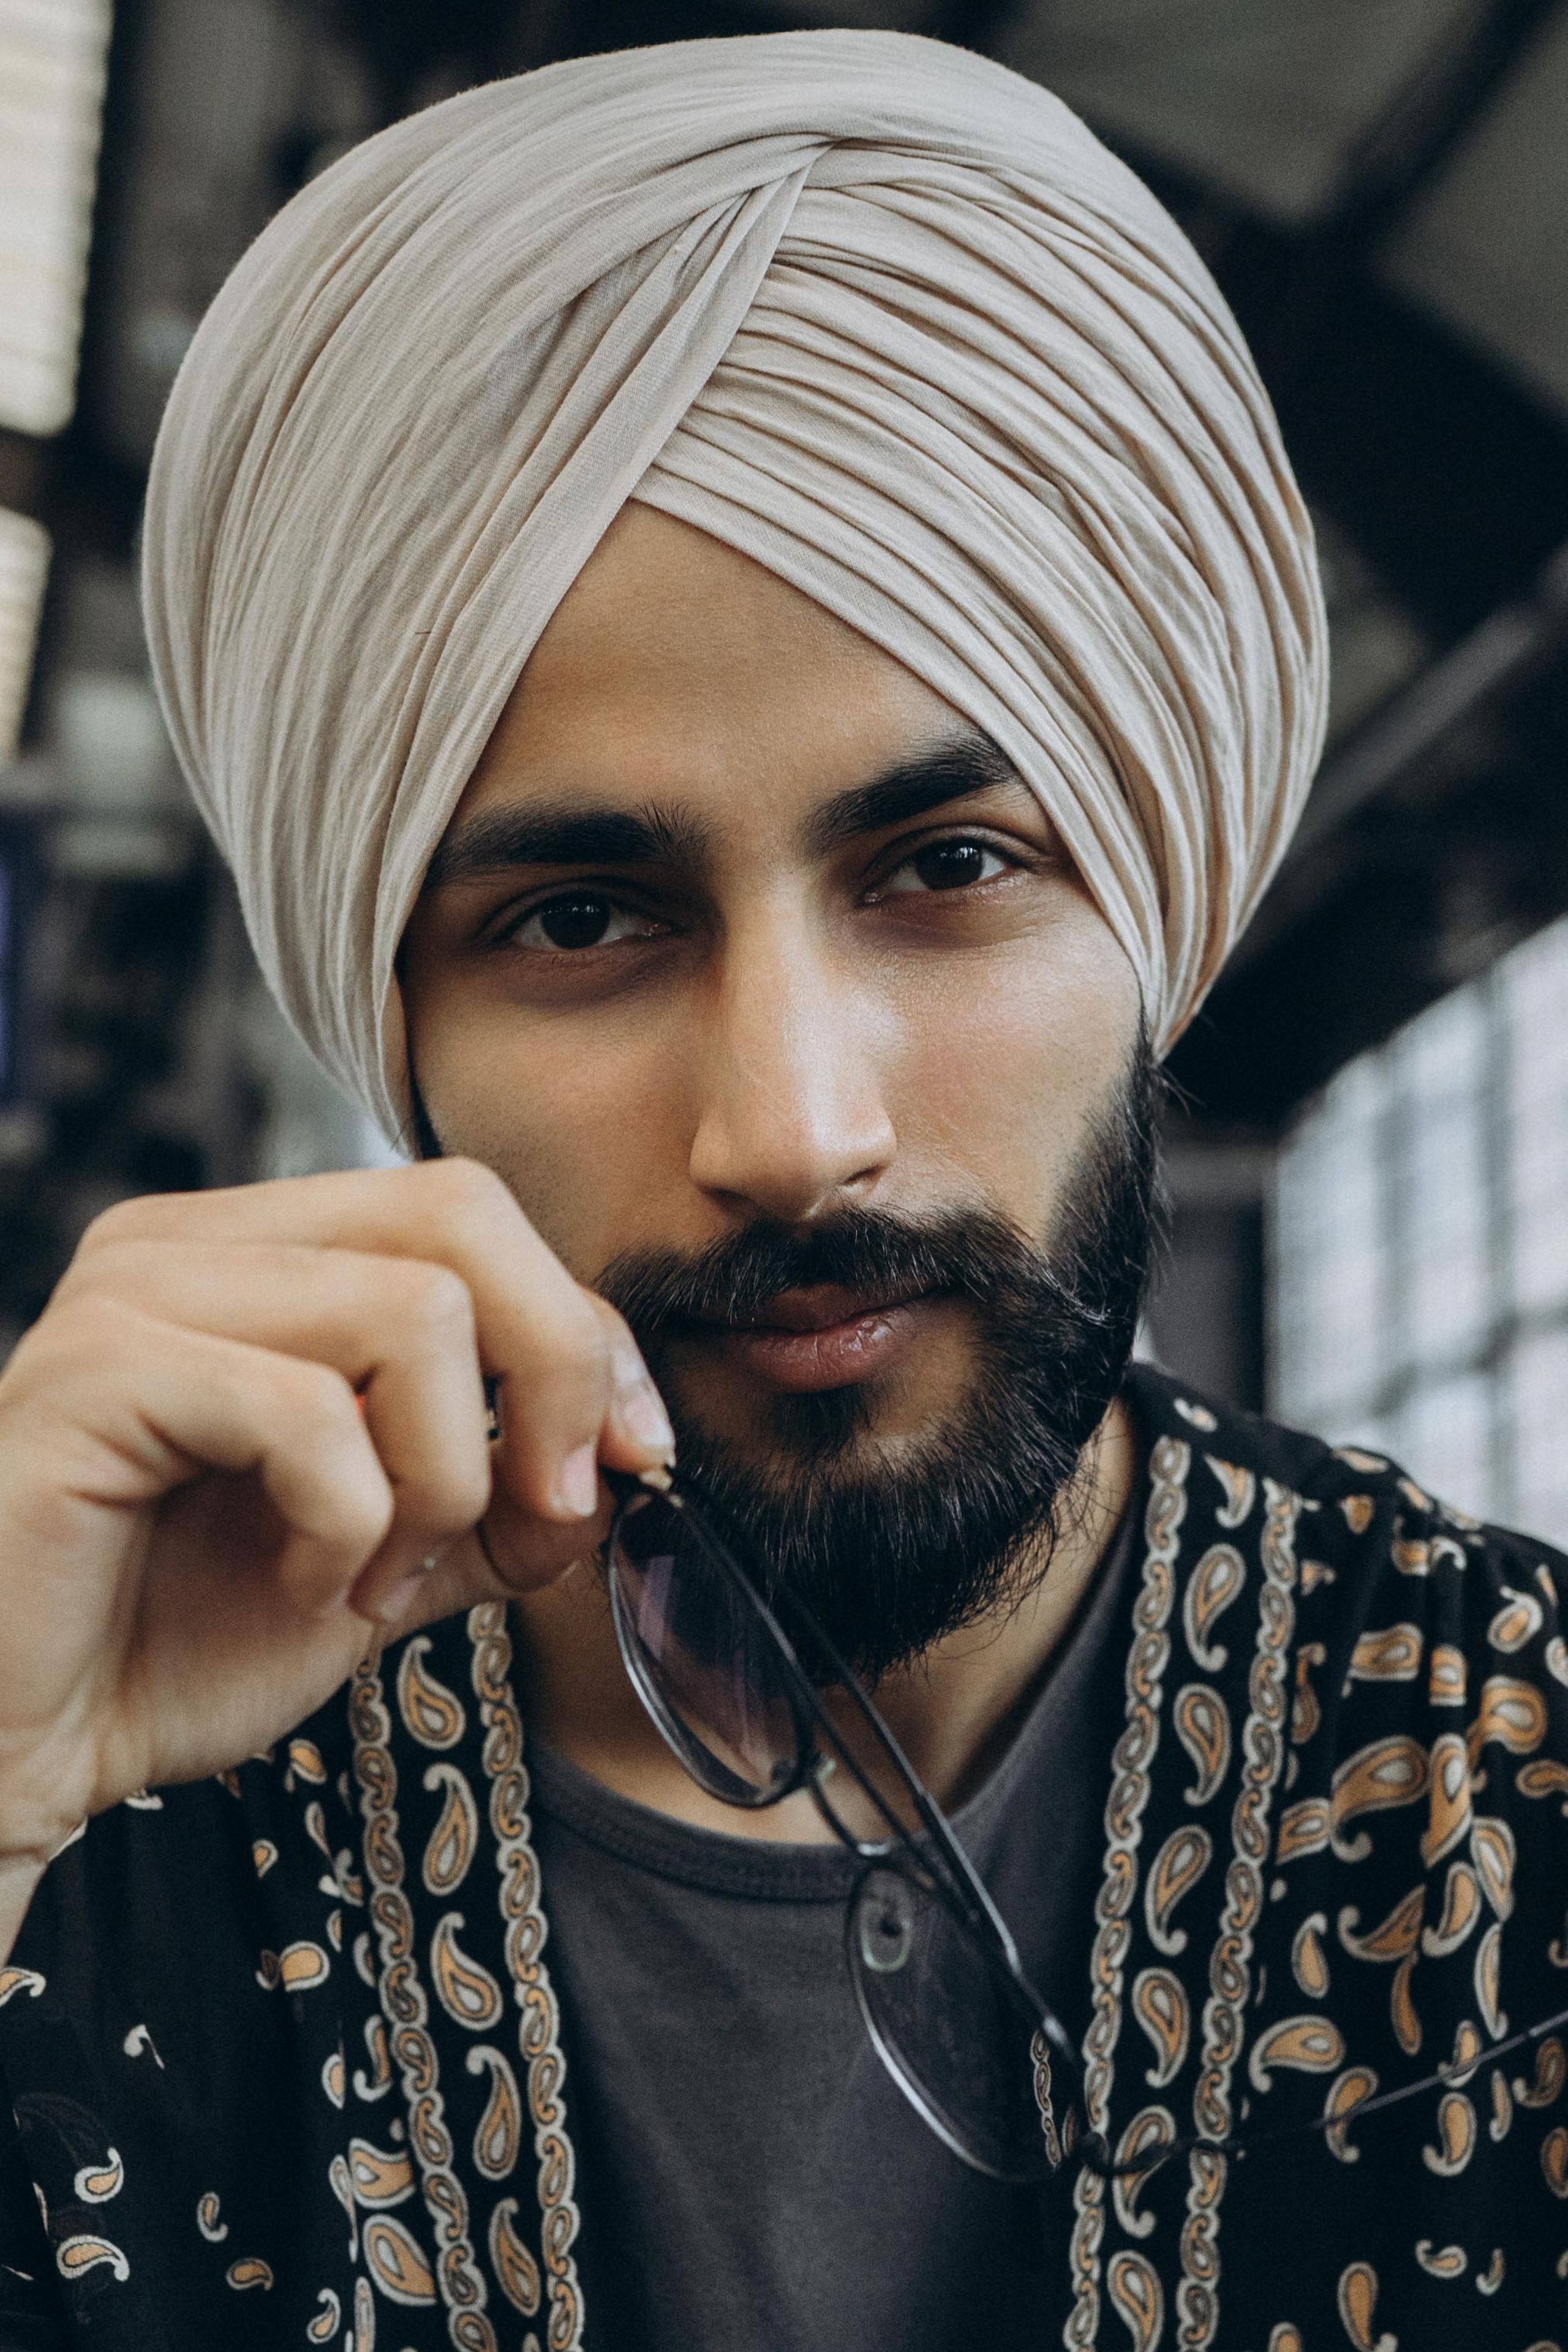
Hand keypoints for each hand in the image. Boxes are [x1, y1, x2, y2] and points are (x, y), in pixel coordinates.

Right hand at [0, 1159, 672, 1955]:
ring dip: (438, 1478)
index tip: (629, 1459)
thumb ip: (504, 1489)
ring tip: (378, 1577)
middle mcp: (192, 1239)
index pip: (473, 1213)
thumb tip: (629, 1447)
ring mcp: (133, 1292)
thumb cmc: (182, 1639)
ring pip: (409, 1311)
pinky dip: (346, 1525)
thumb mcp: (397, 1553)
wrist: (21, 1745)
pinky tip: (301, 1588)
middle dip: (552, 1371)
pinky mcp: (95, 1375)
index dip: (583, 1332)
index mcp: (260, 1248)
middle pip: (459, 1217)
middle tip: (541, 1511)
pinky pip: (305, 1413)